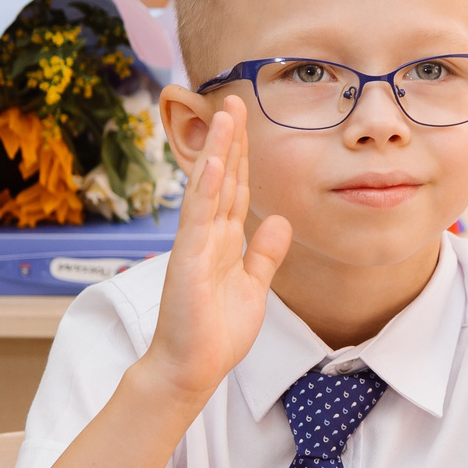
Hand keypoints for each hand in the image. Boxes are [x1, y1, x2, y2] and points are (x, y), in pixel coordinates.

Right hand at [138, 98, 291, 403]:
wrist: (191, 368)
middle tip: (235, 100)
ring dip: (217, 150)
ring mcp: (195, 244)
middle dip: (230, 140)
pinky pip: (199, 217)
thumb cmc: (216, 332)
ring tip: (225, 114)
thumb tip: (280, 222)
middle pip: (223, 178)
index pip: (237, 189)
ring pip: (209, 188)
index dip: (243, 155)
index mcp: (223, 241)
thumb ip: (264, 254)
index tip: (247, 122)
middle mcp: (207, 235)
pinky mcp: (187, 259)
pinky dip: (207, 188)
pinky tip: (214, 162)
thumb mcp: (253, 286)